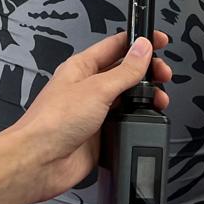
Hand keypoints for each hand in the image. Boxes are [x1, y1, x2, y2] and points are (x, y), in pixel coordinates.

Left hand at [10, 30, 172, 201]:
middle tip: (163, 76)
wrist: (39, 162)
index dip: (139, 41)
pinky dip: (138, 121)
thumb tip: (143, 48)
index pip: (117, 45)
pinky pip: (124, 123)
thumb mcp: (97, 89)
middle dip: (148, 71)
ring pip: (128, 98)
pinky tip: (145, 121)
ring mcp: (94, 112)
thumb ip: (124, 70)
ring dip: (146, 97)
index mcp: (83, 67)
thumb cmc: (53, 121)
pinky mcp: (100, 135)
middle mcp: (89, 87)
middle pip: (125, 72)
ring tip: (159, 100)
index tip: (160, 41)